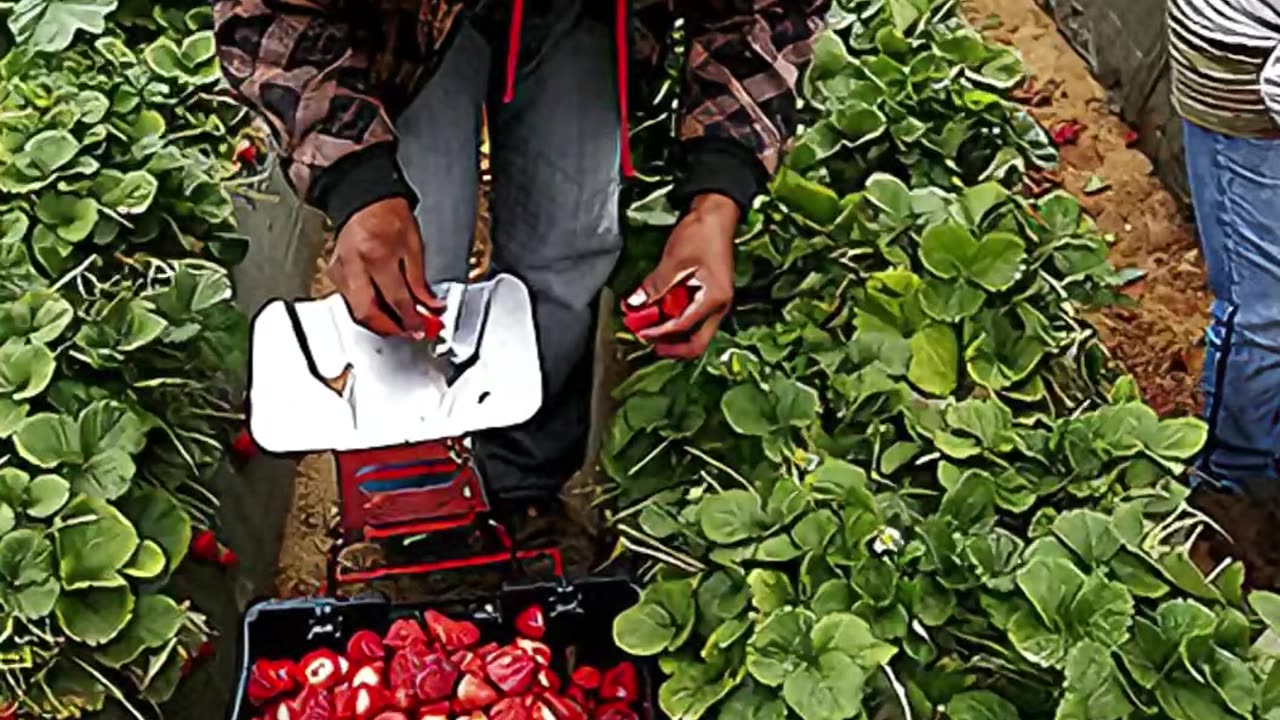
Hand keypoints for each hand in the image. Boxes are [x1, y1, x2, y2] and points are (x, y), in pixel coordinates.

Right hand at [327, 197, 443, 336]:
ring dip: (379, 322)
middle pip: (368, 313)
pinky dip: (368, 310)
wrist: (364, 200)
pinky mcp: (335, 273)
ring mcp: (341, 271)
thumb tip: (431, 306)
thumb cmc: (389, 216)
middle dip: (390, 329)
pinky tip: (384, 310)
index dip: (412, 318)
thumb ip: (420, 281)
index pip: (396, 299)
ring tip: (400, 323)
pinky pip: (351, 301)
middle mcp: (355, 266)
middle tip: (409, 331)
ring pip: (356, 311)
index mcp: (377, 256)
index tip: (424, 326)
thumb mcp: (414, 246)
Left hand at [626, 193, 738, 358]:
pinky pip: (693, 318)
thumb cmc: (701, 234)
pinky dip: (675, 319)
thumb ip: (655, 286)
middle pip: (697, 342)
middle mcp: (719, 306)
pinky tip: (659, 313)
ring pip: (695, 332)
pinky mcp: (708, 296)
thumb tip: (634, 305)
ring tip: (650, 327)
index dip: (659, 332)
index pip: (684, 327)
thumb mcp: (674, 260)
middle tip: (648, 341)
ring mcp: (715, 302)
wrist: (716, 214)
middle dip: (672, 347)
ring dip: (672, 334)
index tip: (639, 331)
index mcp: (714, 299)